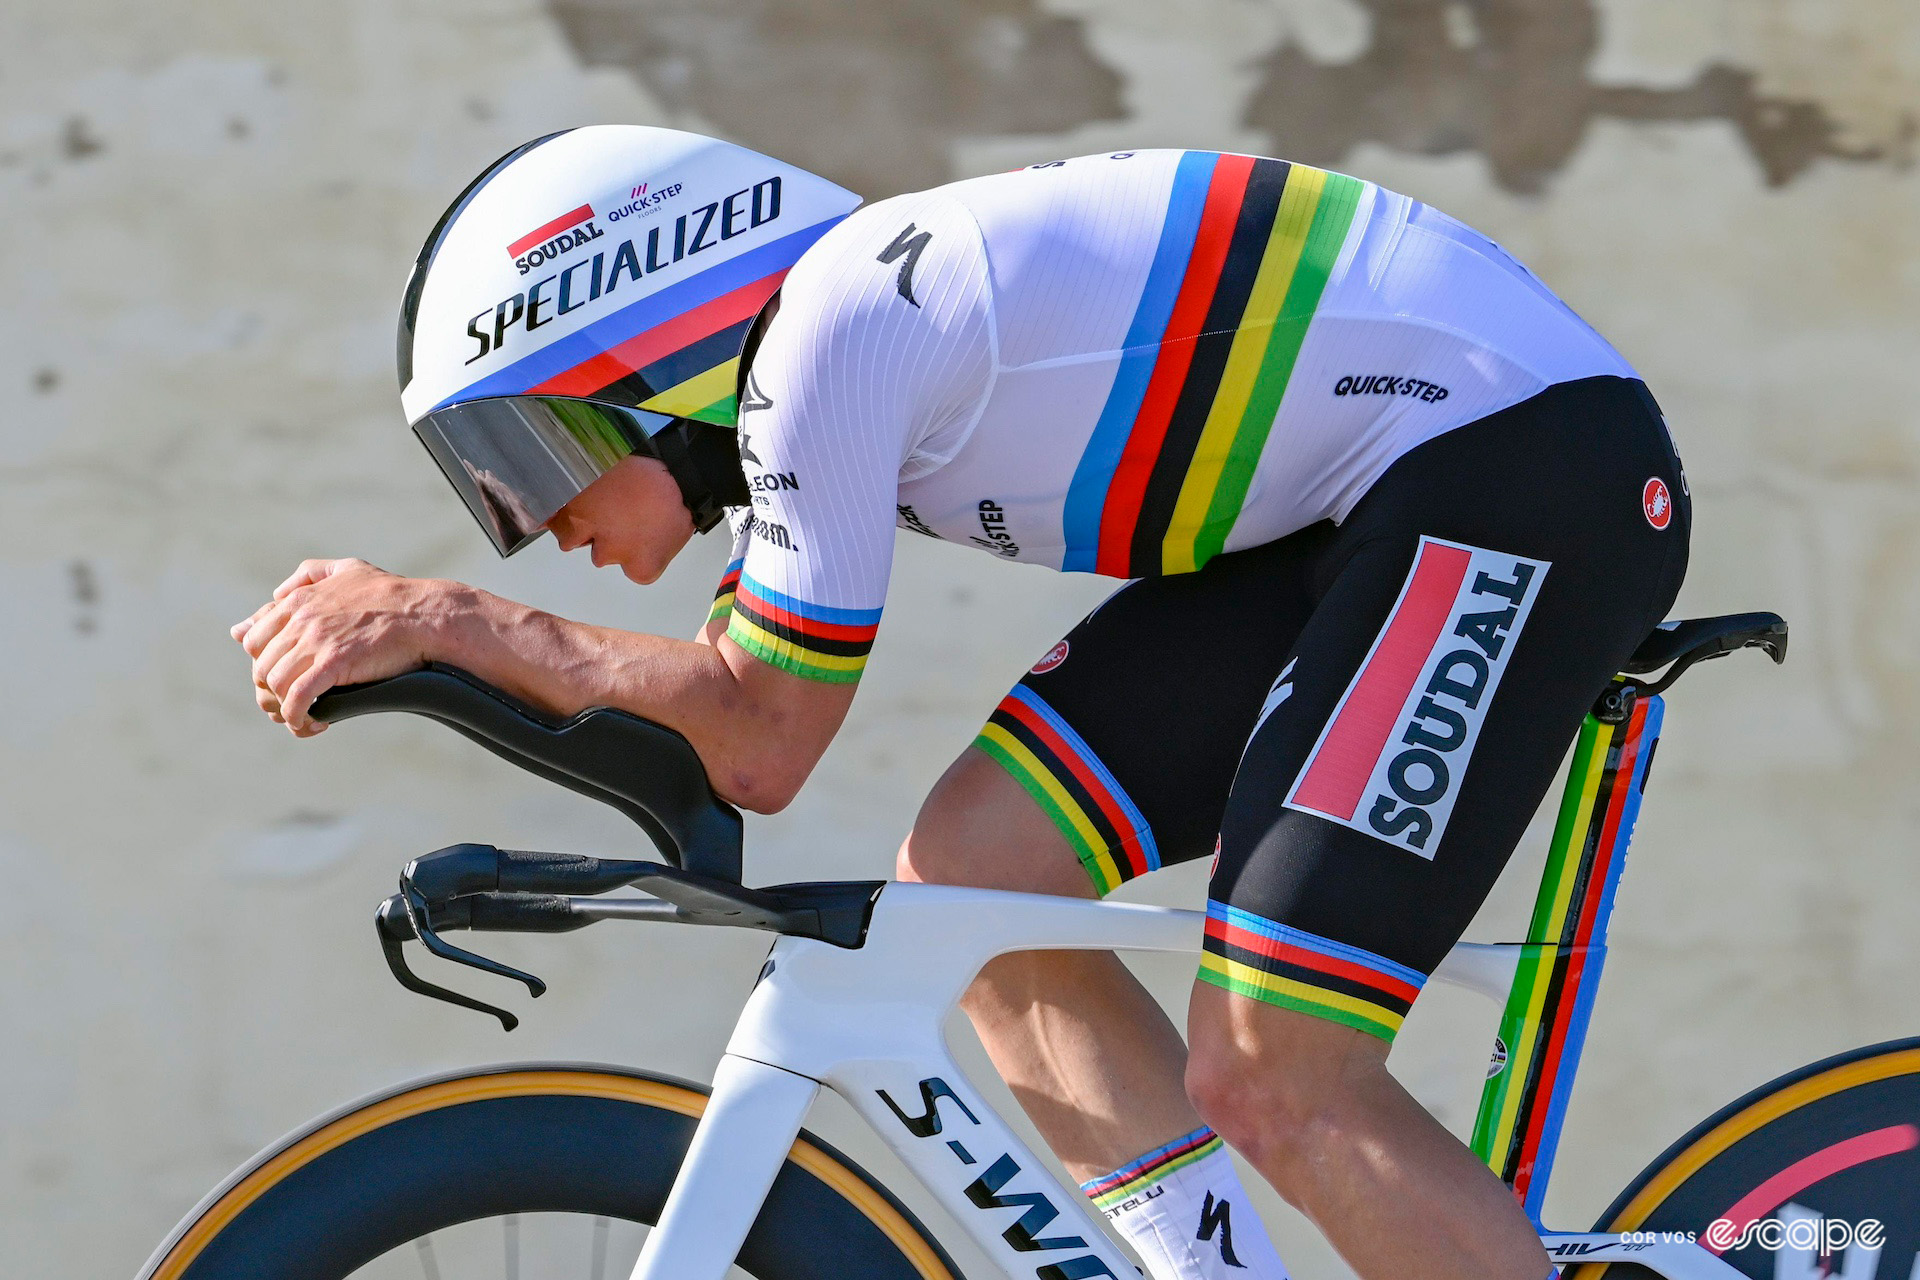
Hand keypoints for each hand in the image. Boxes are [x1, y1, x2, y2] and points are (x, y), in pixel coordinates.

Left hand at [231, 558, 466, 735]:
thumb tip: (274, 595)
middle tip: (296, 704)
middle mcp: (299, 619)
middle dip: (273, 690)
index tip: (285, 678)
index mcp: (298, 600)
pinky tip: (314, 724)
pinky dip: (298, 717)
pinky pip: (298, 697)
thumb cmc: (392, 593)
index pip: (254, 639)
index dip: (265, 664)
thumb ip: (307, 576)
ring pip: (275, 683)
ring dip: (285, 708)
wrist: (424, 614)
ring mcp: (314, 640)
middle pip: (261, 665)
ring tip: (306, 717)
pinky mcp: (333, 663)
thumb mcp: (347, 570)